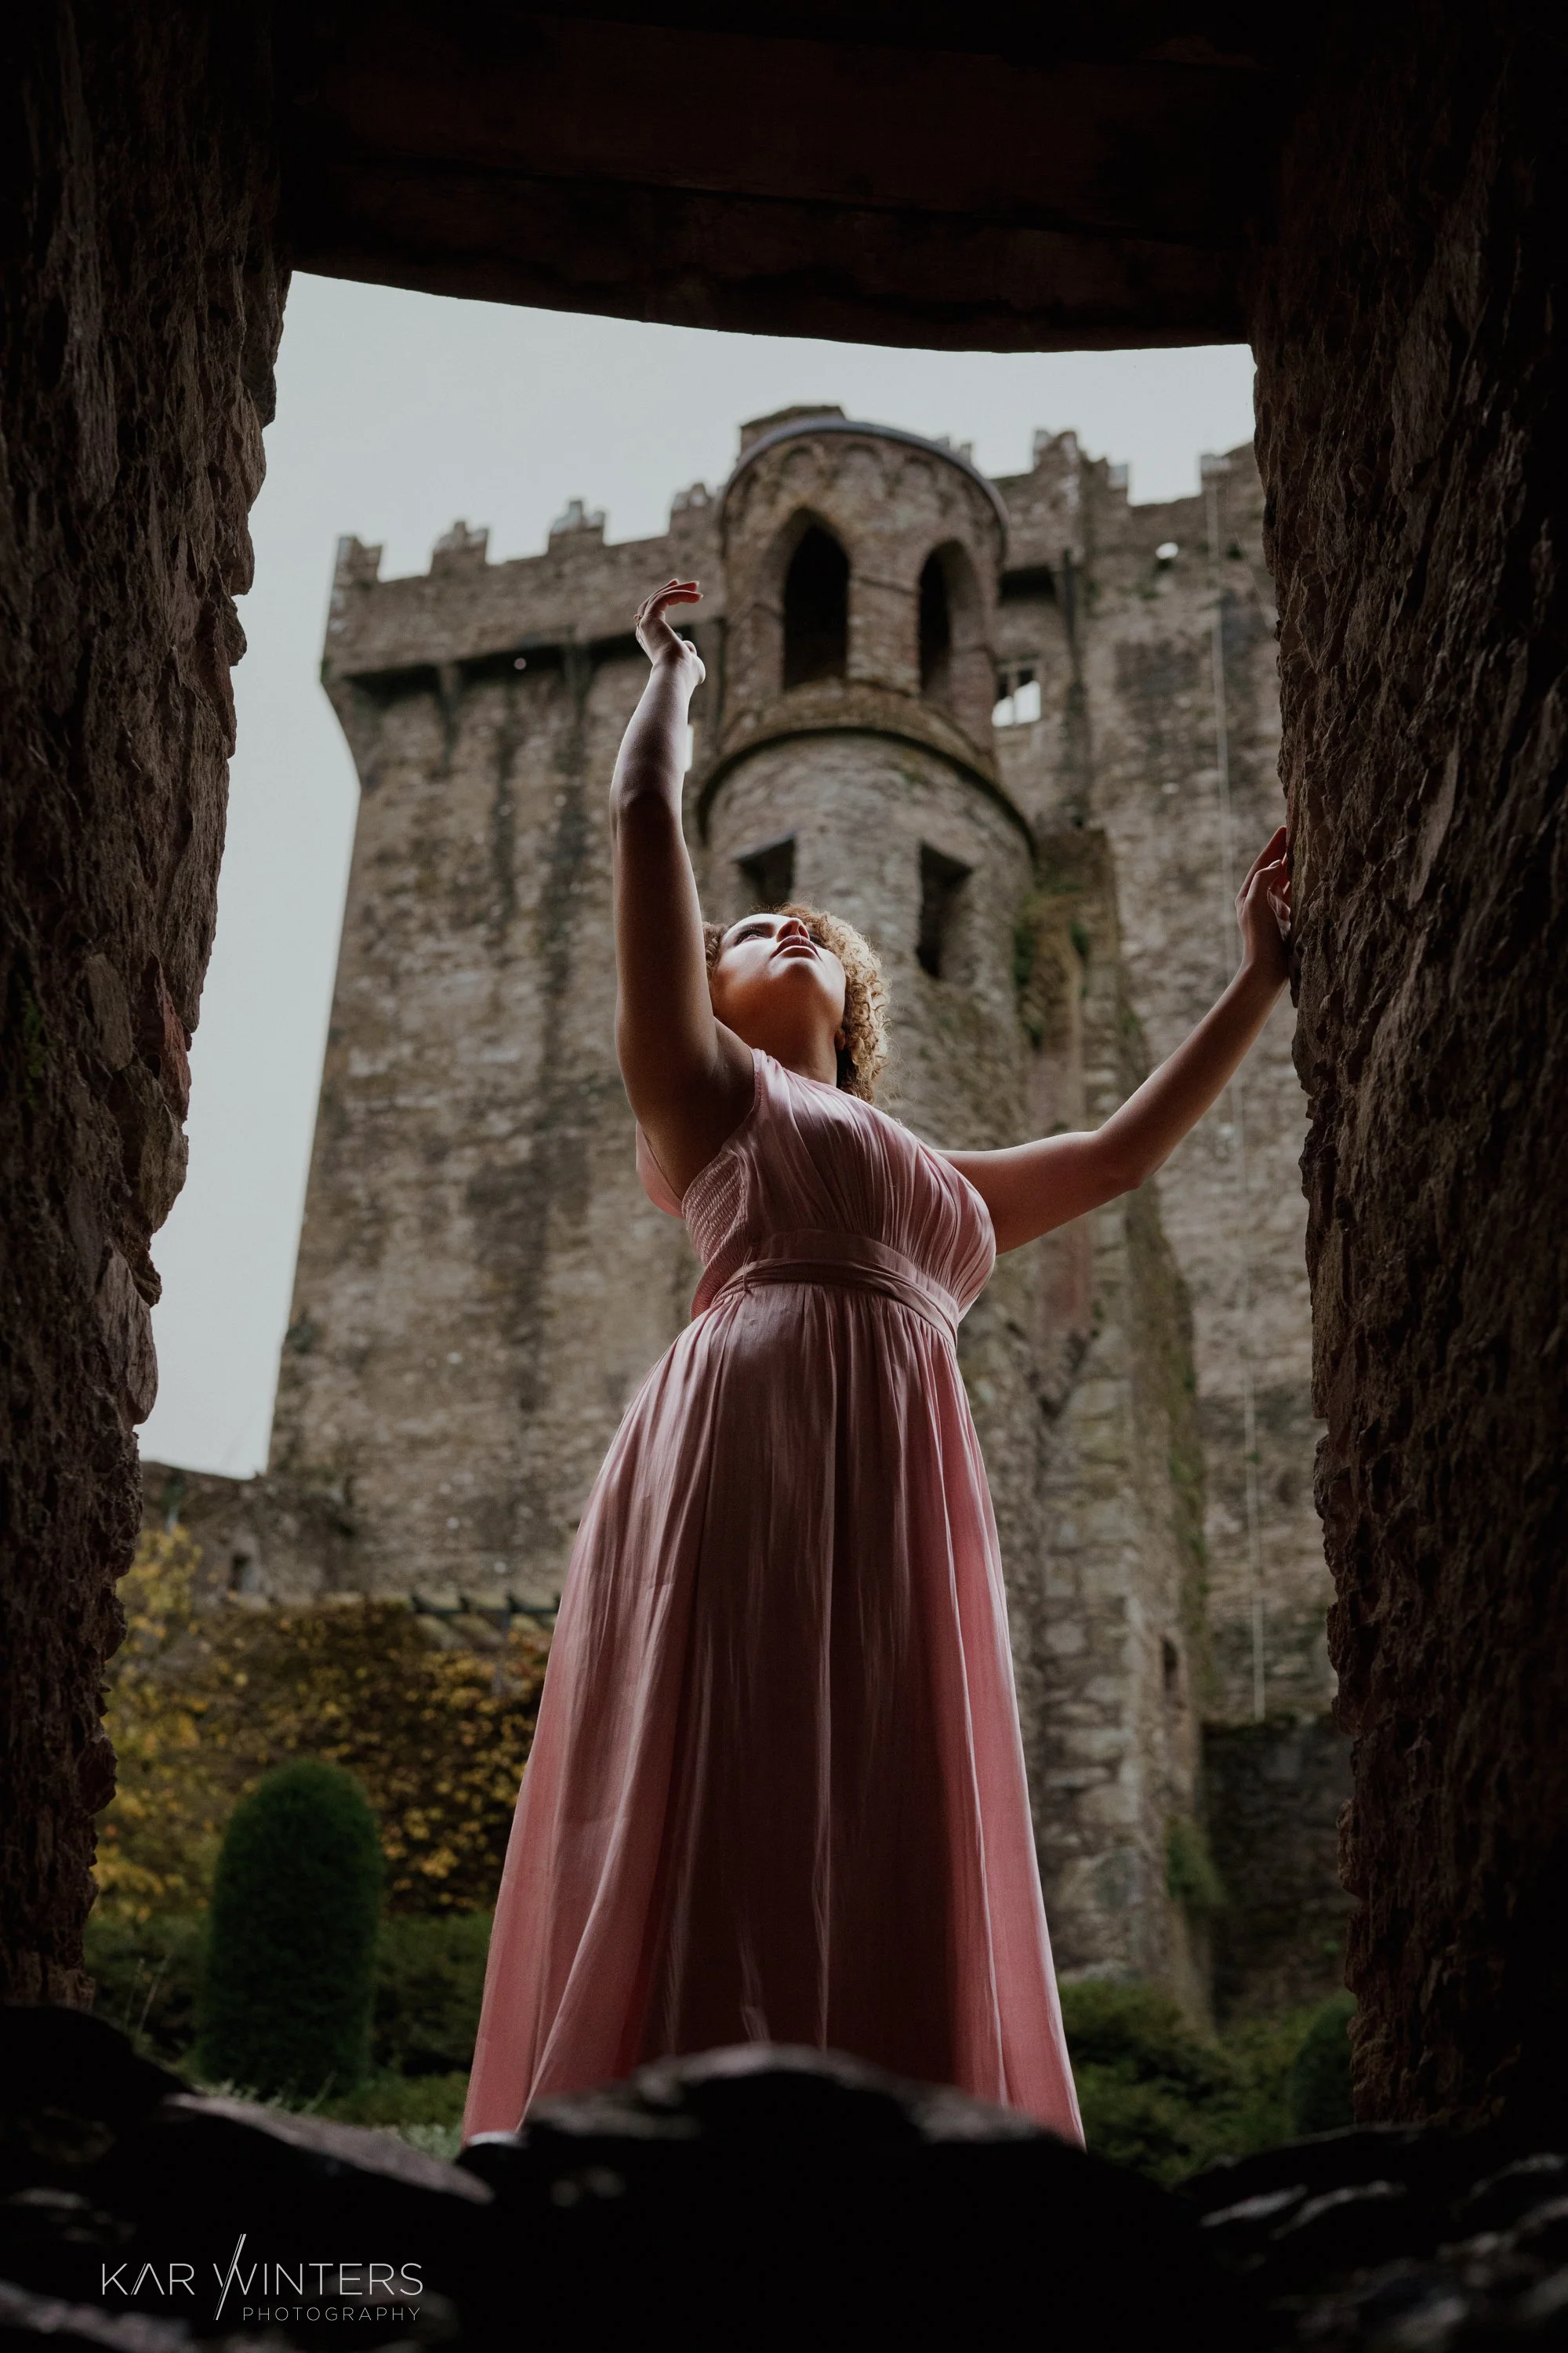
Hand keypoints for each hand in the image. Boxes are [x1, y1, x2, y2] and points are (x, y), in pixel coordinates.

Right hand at [635, 579, 705, 684]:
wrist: (676, 674)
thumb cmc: (685, 674)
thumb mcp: (689, 661)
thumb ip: (688, 652)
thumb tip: (689, 648)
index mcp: (649, 640)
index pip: (653, 613)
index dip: (665, 598)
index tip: (679, 587)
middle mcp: (644, 631)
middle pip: (653, 602)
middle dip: (671, 590)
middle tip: (689, 583)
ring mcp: (645, 624)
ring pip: (659, 597)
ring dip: (679, 589)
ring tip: (697, 586)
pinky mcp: (650, 619)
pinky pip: (664, 598)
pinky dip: (680, 594)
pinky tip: (697, 597)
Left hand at [1236, 825, 1291, 985]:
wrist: (1266, 970)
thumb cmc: (1258, 938)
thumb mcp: (1255, 905)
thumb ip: (1263, 880)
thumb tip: (1277, 865)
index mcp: (1248, 893)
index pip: (1263, 863)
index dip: (1274, 845)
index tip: (1285, 828)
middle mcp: (1260, 898)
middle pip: (1274, 868)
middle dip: (1284, 851)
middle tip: (1298, 832)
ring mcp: (1273, 909)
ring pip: (1286, 880)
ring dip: (1295, 864)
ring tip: (1307, 848)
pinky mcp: (1286, 918)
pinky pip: (1295, 894)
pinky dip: (1302, 883)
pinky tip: (1312, 875)